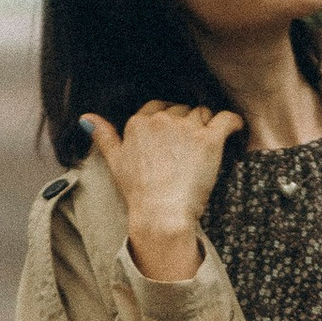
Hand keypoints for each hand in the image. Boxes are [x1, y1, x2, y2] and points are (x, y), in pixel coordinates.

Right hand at [83, 101, 242, 280]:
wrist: (160, 214)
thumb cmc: (138, 192)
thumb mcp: (115, 162)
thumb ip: (103, 136)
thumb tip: (86, 118)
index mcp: (138, 122)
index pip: (159, 106)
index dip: (168, 121)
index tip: (173, 138)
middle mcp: (161, 119)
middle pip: (182, 110)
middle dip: (187, 125)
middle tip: (189, 150)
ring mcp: (186, 128)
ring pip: (203, 113)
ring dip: (207, 126)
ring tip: (207, 149)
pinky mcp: (209, 139)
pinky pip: (227, 119)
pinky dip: (234, 122)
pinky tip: (235, 128)